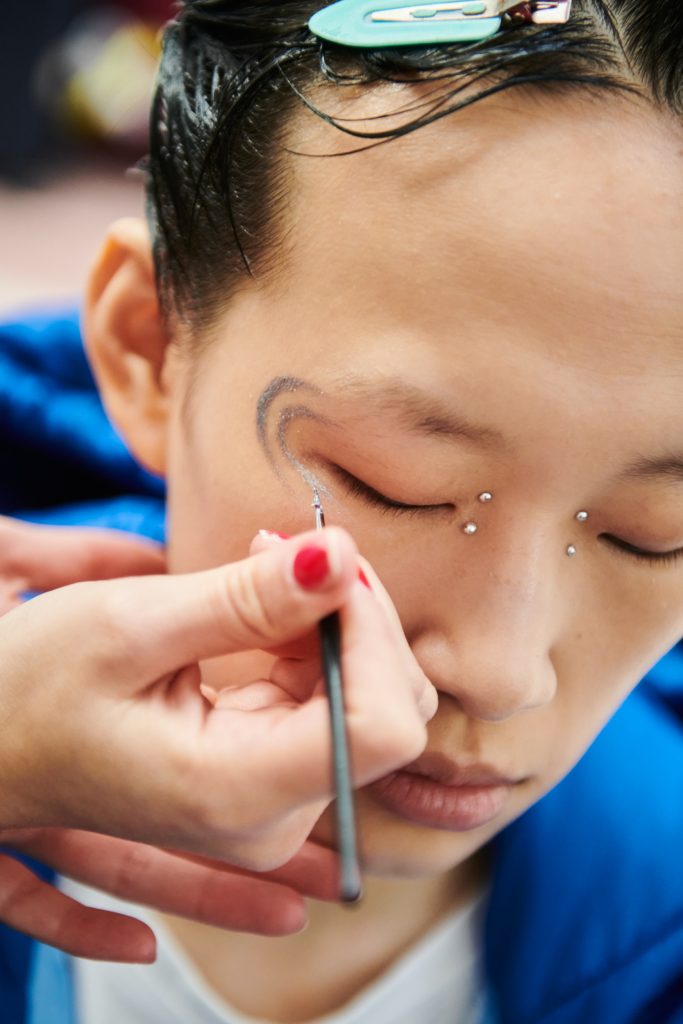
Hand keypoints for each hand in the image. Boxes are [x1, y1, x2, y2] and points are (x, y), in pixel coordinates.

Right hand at [0, 524, 435, 956]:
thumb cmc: (27, 692)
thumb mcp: (128, 628)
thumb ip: (246, 599)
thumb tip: (345, 556)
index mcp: (237, 793)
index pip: (385, 727)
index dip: (374, 635)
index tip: (328, 568)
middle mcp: (271, 817)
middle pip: (389, 710)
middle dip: (353, 617)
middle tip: (281, 550)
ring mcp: (274, 803)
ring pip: (367, 697)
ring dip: (328, 621)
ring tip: (256, 569)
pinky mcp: (268, 774)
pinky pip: (329, 700)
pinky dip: (307, 643)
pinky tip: (262, 612)